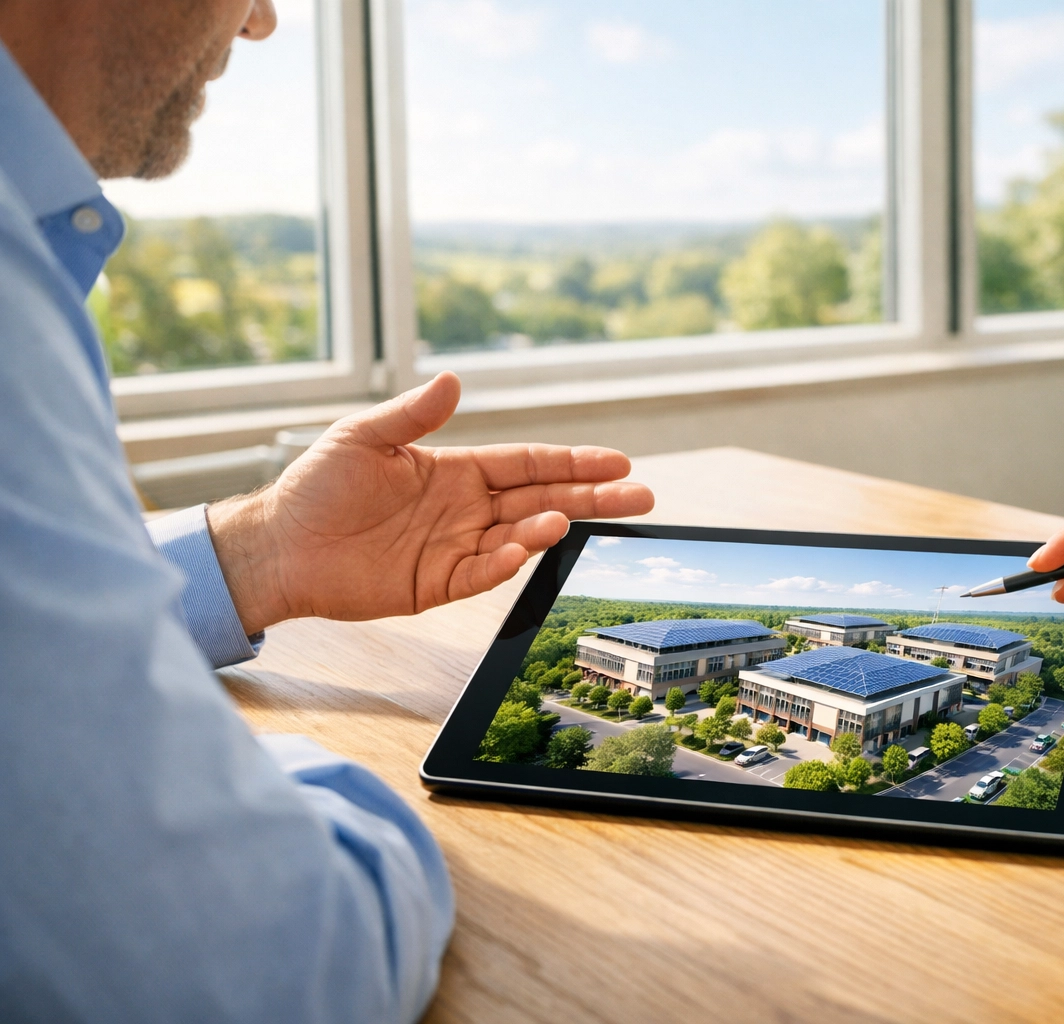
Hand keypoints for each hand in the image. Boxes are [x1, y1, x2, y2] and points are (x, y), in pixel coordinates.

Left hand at [206, 372, 653, 632]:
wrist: (279, 546)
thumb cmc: (316, 487)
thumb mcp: (362, 437)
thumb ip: (412, 415)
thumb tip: (453, 381)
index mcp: (457, 470)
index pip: (528, 463)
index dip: (572, 461)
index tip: (616, 460)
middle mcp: (466, 508)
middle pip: (543, 499)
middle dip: (593, 497)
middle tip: (641, 496)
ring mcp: (456, 547)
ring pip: (521, 536)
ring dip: (552, 526)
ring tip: (577, 517)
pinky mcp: (437, 584)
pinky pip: (482, 574)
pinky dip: (506, 563)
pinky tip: (525, 548)